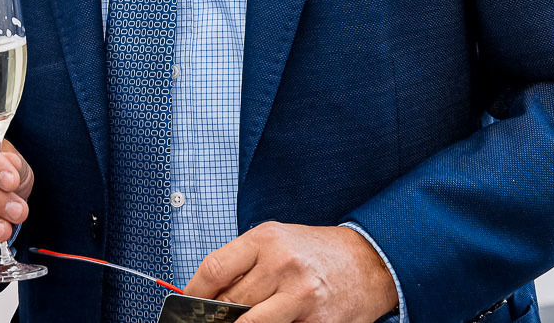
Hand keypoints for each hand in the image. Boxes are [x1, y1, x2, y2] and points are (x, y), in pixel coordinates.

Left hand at [185, 222, 397, 322]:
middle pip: (230, 301)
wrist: (368, 262)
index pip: (215, 269)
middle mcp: (282, 265)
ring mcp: (300, 296)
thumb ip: (245, 264)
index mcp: (266, 240)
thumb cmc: (316, 252)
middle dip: (215, 316)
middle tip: (210, 319)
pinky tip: (271, 322)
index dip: (193, 292)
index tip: (185, 304)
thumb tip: (206, 292)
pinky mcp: (316, 321)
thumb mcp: (278, 242)